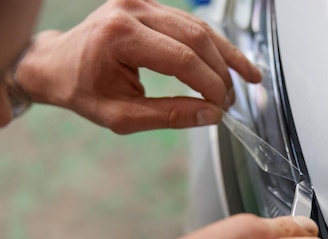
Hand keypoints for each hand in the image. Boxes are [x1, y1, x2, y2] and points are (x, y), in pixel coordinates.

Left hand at [14, 0, 261, 133]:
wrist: (58, 63)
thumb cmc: (82, 89)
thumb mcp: (122, 115)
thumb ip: (169, 115)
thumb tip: (211, 115)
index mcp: (121, 35)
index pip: (183, 59)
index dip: (210, 85)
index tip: (223, 109)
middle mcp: (133, 9)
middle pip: (197, 38)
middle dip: (222, 73)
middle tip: (231, 101)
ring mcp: (142, 2)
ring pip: (200, 27)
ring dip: (226, 56)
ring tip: (247, 80)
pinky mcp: (150, 4)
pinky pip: (191, 23)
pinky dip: (214, 45)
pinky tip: (232, 61)